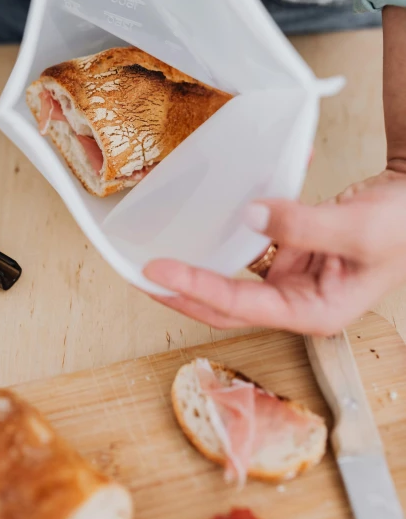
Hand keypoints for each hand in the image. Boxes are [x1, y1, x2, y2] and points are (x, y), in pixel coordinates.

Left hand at [143, 169, 405, 335]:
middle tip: (138, 273)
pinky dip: (233, 227)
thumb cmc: (402, 225)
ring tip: (158, 252)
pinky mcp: (291, 254)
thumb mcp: (357, 229)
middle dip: (181, 289)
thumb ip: (303, 226)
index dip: (194, 287)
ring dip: (198, 263)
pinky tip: (216, 207)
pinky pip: (252, 244)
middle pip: (225, 302)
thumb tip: (250, 216)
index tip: (155, 271)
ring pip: (232, 276)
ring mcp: (292, 278)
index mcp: (313, 311)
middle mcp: (297, 300)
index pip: (240, 306)